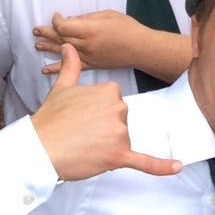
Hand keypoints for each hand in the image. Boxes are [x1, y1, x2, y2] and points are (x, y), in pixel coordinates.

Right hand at [31, 44, 181, 179]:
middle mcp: (119, 109)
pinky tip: (177, 167)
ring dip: (106, 147)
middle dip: (103, 130)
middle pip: (120, 122)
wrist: (37, 148)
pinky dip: (161, 166)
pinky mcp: (119, 156)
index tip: (81, 118)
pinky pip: (144, 162)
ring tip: (83, 147)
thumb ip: (71, 66)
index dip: (98, 114)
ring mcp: (120, 133)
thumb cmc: (50, 119)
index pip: (114, 103)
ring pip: (122, 141)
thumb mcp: (62, 87)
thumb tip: (68, 47)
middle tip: (79, 134)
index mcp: (110, 91)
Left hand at [34, 10, 147, 73]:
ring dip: (48, 48)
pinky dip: (56, 68)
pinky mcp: (91, 65)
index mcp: (90, 29)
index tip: (56, 15)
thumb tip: (72, 21)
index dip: (57, 20)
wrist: (140, 48)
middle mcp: (86, 44)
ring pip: (62, 52)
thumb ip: (88, 18)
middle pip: (61, 38)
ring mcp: (87, 56)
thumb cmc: (127, 28)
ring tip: (37, 45)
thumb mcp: (108, 15)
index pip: (64, 26)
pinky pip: (70, 67)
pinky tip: (44, 69)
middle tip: (36, 30)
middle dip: (47, 33)